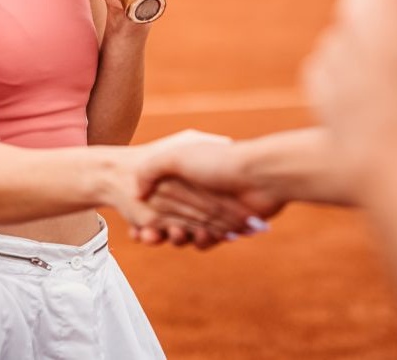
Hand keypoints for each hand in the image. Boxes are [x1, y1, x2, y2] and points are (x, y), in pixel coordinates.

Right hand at [135, 138, 283, 247]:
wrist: (260, 176)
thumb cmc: (218, 161)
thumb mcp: (177, 155)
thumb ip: (152, 169)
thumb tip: (137, 191)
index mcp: (185, 175)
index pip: (160, 197)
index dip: (145, 212)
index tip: (136, 224)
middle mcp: (198, 192)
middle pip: (170, 217)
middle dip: (157, 229)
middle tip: (148, 234)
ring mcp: (214, 210)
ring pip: (186, 231)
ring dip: (176, 237)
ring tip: (171, 236)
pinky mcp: (228, 226)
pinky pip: (207, 239)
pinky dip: (200, 241)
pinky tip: (200, 236)